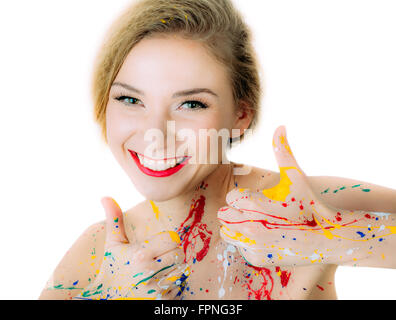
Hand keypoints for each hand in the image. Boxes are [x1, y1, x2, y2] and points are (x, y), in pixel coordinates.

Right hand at [74, 197, 189, 299]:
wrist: (106, 298)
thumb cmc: (111, 268)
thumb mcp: (113, 244)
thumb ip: (114, 219)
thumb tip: (105, 196)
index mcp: (141, 254)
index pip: (173, 239)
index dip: (168, 240)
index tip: (159, 245)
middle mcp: (150, 272)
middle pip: (179, 254)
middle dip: (172, 254)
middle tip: (160, 257)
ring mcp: (156, 289)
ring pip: (181, 270)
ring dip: (173, 270)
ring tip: (158, 271)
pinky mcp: (162, 301)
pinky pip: (178, 287)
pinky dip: (171, 285)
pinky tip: (157, 285)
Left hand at [218, 126, 352, 266]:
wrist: (328, 237)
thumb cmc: (310, 204)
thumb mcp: (296, 176)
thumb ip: (283, 151)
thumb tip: (280, 126)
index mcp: (254, 204)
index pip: (231, 198)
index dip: (242, 197)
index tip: (256, 198)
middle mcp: (250, 227)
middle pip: (225, 215)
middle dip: (237, 211)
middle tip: (256, 211)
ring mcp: (254, 246)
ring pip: (228, 233)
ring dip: (238, 227)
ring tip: (258, 223)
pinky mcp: (258, 259)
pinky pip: (240, 249)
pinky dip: (247, 244)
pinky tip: (265, 237)